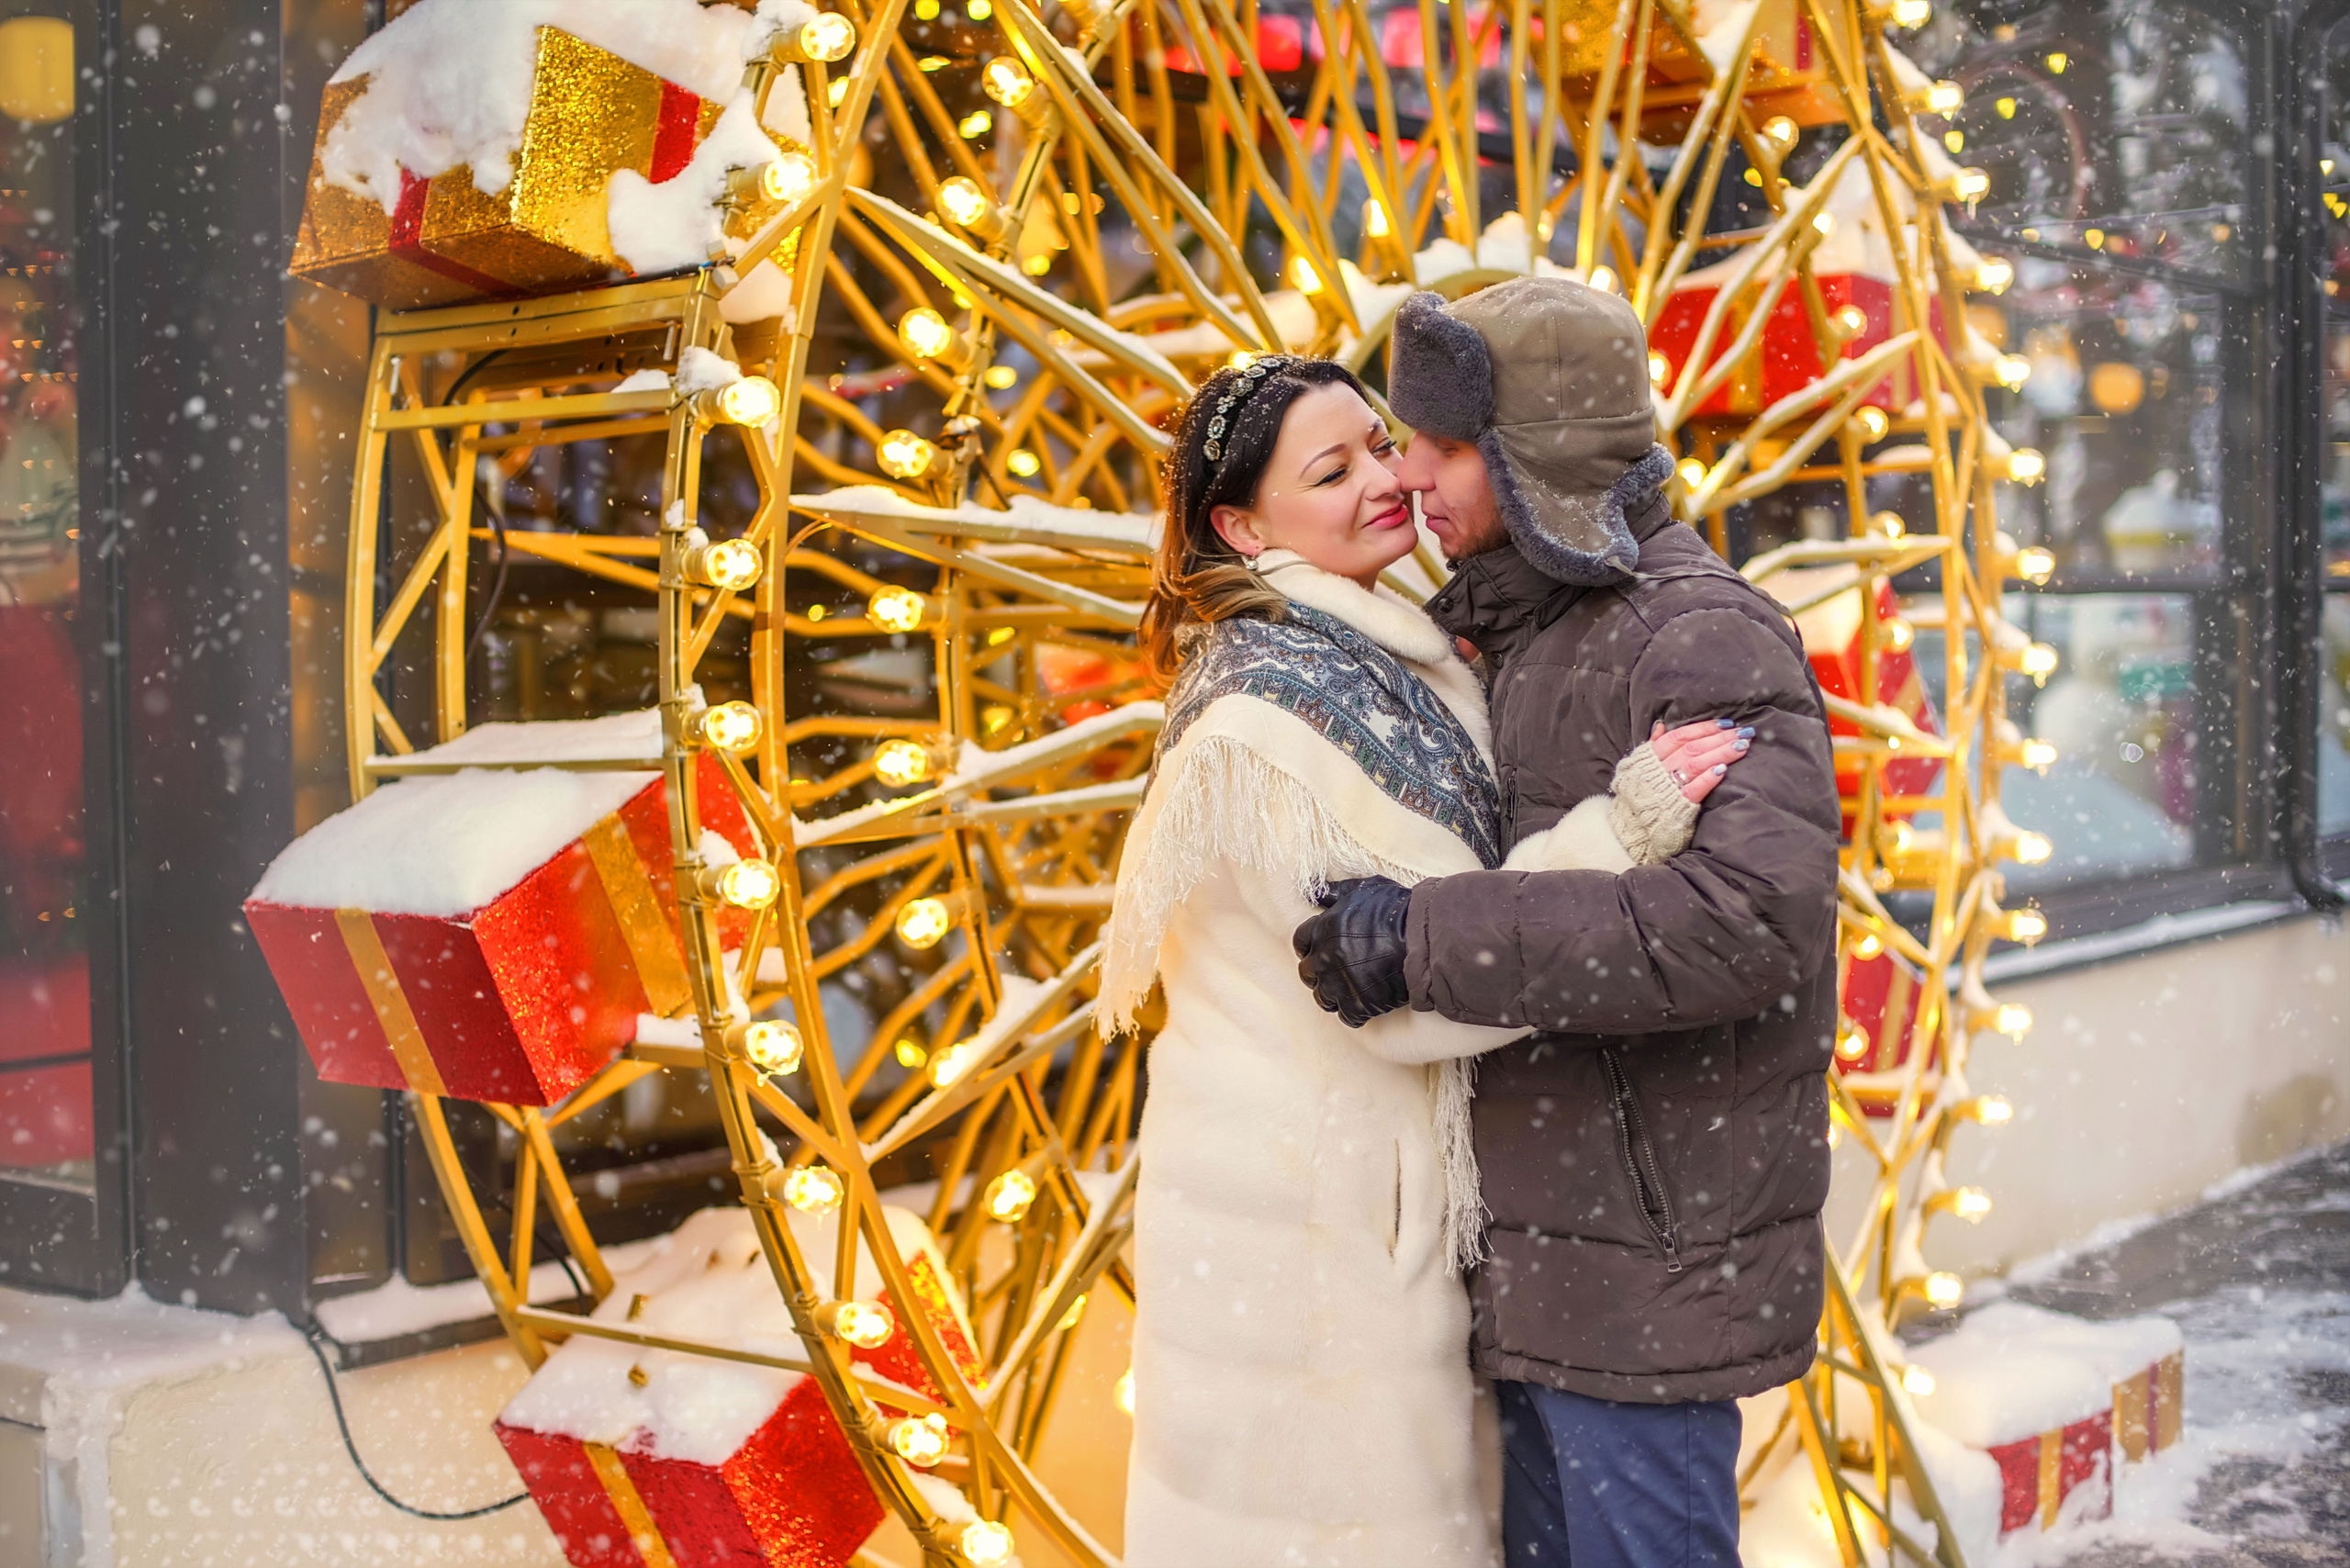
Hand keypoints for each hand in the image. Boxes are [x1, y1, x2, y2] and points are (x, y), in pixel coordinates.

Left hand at [1291, 876, 1412, 1027]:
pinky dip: (1354, 1013)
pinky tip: (1365, 1004)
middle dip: (1318, 973)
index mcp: (1324, 928)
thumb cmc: (1398, 910)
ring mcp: (1340, 983)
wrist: (1424, 938)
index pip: (1300, 941)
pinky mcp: (1358, 1004)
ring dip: (1333, 995)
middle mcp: (1326, 957)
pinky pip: (1346, 1016)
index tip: (1318, 950)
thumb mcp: (1365, 889)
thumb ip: (1337, 892)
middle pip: (1307, 973)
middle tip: (1335, 972)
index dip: (1309, 946)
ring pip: (1323, 997)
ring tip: (1350, 990)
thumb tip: (1315, 892)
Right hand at [1650, 718, 1753, 803]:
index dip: (1704, 728)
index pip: (1680, 735)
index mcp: (1652, 756)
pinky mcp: (1678, 806)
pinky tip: (1723, 769)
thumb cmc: (1641, 792)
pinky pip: (1694, 789)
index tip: (1726, 723)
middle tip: (1743, 732)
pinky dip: (1708, 778)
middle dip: (1720, 738)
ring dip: (1721, 753)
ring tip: (1741, 746)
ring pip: (1696, 764)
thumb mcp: (1640, 765)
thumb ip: (1653, 744)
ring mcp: (1669, 787)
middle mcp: (1660, 769)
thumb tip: (1660, 724)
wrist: (1632, 824)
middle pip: (1693, 748)